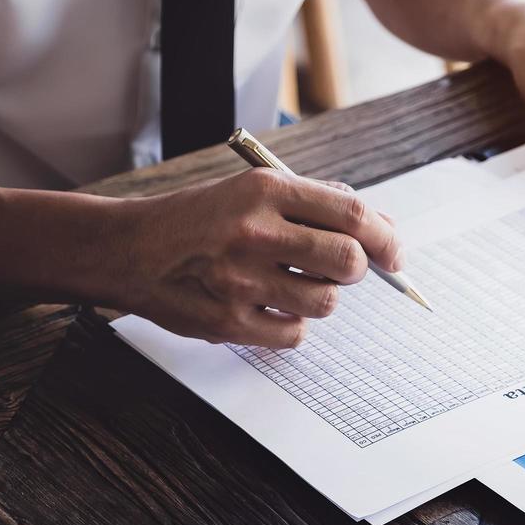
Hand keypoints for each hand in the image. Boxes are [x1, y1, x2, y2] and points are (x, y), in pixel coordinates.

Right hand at [108, 169, 401, 347]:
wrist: (130, 250)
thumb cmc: (197, 220)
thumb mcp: (250, 190)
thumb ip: (314, 203)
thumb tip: (379, 229)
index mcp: (265, 190)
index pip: (352, 213)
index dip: (385, 238)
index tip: (393, 254)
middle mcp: (255, 232)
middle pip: (347, 262)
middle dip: (354, 270)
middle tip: (339, 270)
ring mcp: (241, 280)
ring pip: (324, 302)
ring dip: (319, 297)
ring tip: (290, 285)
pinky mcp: (230, 322)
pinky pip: (294, 334)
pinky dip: (290, 324)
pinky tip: (266, 306)